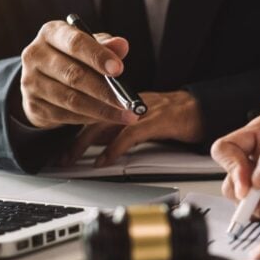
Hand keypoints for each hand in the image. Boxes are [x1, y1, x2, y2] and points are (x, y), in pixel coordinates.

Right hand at [19, 21, 139, 128]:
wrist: (43, 77)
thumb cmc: (73, 56)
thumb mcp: (89, 46)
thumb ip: (106, 45)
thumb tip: (122, 45)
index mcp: (51, 33)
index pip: (75, 43)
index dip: (98, 56)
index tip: (119, 70)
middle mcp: (35, 55)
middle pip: (73, 75)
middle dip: (105, 90)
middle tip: (128, 101)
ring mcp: (30, 82)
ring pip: (71, 99)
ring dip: (101, 110)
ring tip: (126, 114)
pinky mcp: (33, 105)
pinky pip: (66, 115)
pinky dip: (90, 118)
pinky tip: (108, 117)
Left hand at [61, 90, 204, 166]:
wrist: (201, 108)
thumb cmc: (170, 115)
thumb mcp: (137, 118)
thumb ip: (115, 126)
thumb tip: (91, 143)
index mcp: (121, 99)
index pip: (89, 107)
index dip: (70, 125)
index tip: (58, 145)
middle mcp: (128, 101)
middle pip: (91, 115)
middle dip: (73, 138)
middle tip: (61, 157)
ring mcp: (142, 110)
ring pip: (105, 123)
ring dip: (86, 144)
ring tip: (75, 159)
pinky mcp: (158, 120)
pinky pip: (130, 134)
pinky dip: (114, 148)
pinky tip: (105, 160)